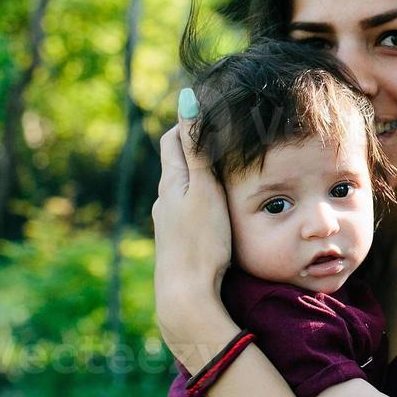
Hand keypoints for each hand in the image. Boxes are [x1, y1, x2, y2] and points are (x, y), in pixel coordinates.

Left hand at [152, 91, 233, 352]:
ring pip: (185, 188)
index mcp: (171, 182)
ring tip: (231, 172)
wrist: (187, 296)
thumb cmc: (201, 241)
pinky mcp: (179, 243)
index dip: (191, 121)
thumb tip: (188, 100)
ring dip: (203, 175)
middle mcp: (165, 200)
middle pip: (178, 162)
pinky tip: (221, 209)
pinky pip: (190, 209)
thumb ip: (198, 148)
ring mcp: (169, 223)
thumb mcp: (204, 189)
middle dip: (199, 147)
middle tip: (230, 139)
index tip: (217, 114)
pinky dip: (204, 199)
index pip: (173, 138)